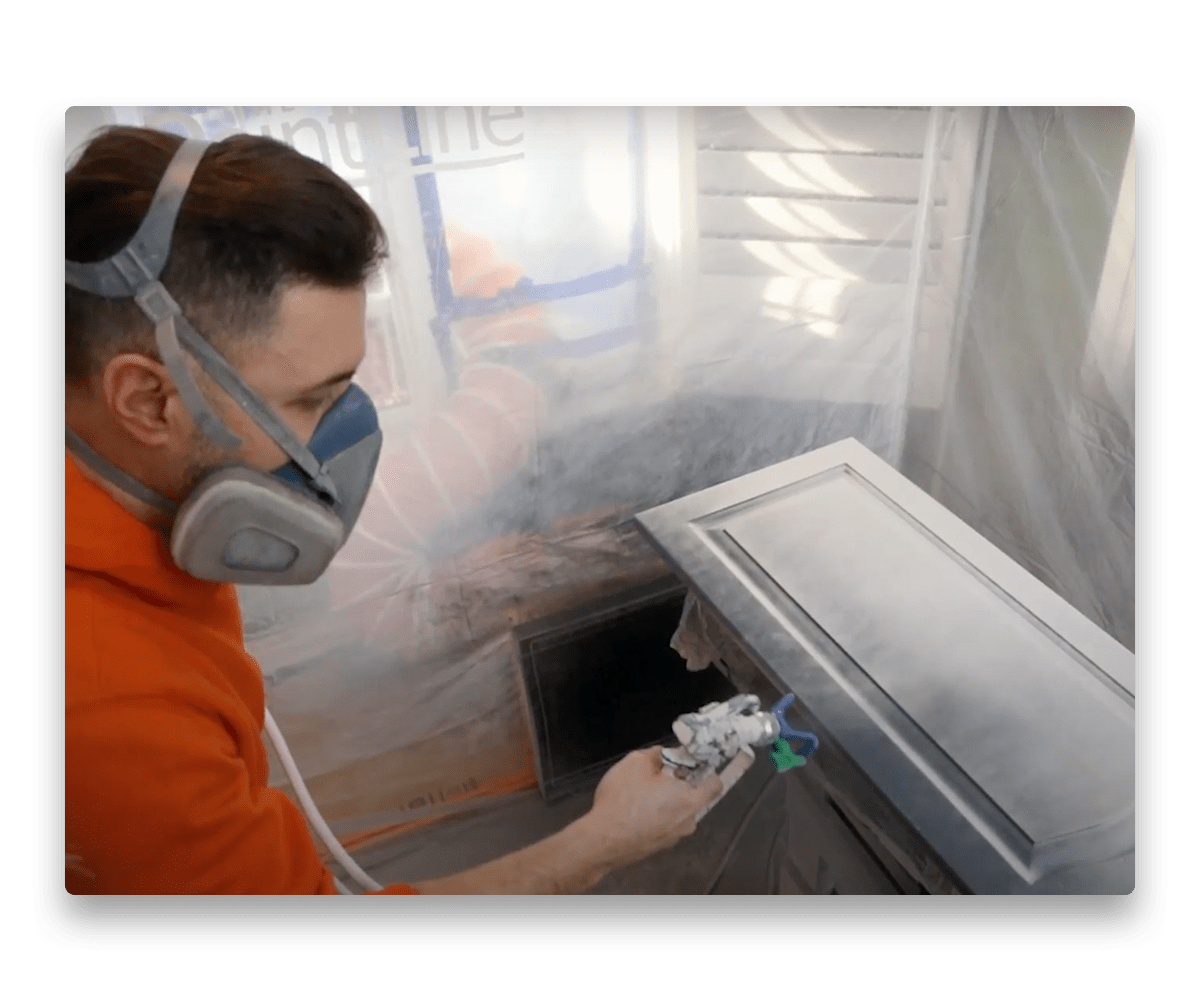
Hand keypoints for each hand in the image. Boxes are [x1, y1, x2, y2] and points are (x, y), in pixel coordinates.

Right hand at [584, 747, 724, 869]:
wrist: (603, 840)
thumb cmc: (624, 799)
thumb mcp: (636, 762)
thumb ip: (656, 754)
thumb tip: (663, 754)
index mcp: (690, 799)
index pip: (715, 785)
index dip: (706, 770)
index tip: (692, 764)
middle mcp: (688, 821)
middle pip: (692, 797)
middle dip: (677, 785)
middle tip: (656, 776)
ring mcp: (674, 837)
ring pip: (676, 812)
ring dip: (664, 801)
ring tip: (639, 794)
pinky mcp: (658, 847)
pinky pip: (663, 825)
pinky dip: (654, 816)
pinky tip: (633, 811)